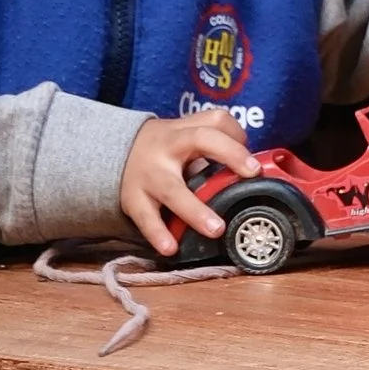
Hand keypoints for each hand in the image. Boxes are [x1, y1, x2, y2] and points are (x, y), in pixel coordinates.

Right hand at [120, 114, 259, 255]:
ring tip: (216, 229)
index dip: (236, 136)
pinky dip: (158, 233)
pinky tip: (170, 248)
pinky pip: (146, 218)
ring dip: (194, 210)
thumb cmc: (164, 149)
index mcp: (184, 131)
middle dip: (228, 154)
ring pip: (172, 189)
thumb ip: (213, 149)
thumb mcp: (184, 137)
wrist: (114, 154)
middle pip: (199, 140)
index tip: (254, 164)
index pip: (215, 121)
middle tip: (251, 174)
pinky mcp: (133, 199)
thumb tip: (252, 174)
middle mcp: (168, 147)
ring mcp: (148, 173)